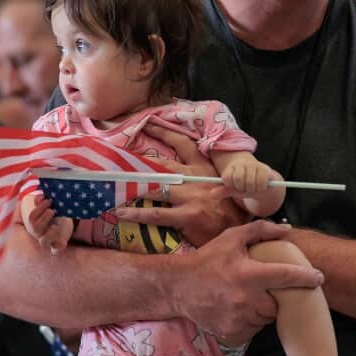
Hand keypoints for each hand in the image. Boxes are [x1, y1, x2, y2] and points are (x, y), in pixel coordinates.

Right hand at [23, 195, 73, 253]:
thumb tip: (40, 196)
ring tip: (56, 226)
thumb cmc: (53, 214)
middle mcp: (39, 233)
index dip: (39, 208)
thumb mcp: (48, 207)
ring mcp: (48, 241)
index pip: (32, 217)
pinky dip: (59, 246)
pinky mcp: (57, 246)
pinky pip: (56, 250)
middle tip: (52, 210)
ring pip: (44, 241)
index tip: (48, 200)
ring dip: (50, 233)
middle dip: (44, 217)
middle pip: (35, 228)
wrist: (62, 225)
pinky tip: (63, 242)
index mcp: (35, 223)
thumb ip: (42, 201)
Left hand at [118, 125, 246, 245]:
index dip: (164, 133)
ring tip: (114, 185)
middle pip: (163, 164)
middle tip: (120, 155)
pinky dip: (136, 214)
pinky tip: (121, 212)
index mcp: (205, 169)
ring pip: (156, 187)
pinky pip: (156, 214)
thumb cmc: (228, 209)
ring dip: (133, 187)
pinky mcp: (189, 216)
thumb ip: (199, 176)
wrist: (241, 231)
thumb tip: (176, 170)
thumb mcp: (219, 185)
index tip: (148, 124)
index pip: (184, 144)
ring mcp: (192, 197)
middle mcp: (198, 179)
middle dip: (140, 159)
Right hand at [169, 220, 323, 343]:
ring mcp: (238, 318)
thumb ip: (259, 230)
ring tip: (249, 298)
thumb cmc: (207, 260)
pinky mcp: (232, 331)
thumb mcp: (230, 239)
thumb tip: (287, 229)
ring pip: (266, 319)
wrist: (178, 286)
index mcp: (248, 273)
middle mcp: (245, 298)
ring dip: (263, 310)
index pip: (286, 276)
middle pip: (278, 303)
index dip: (306, 277)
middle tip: (264, 288)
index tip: (318, 278)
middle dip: (276, 297)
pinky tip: (239, 309)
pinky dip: (251, 321)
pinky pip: (253, 329)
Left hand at [222, 157, 277, 196]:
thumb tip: (212, 195)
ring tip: (252, 188)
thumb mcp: (234, 189)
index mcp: (232, 167)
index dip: (231, 186)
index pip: (227, 178)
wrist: (264, 181)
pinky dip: (259, 188)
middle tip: (245, 189)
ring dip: (251, 189)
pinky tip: (260, 186)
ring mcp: (253, 165)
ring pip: (249, 182)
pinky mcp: (264, 168)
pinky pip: (260, 182)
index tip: (235, 188)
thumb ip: (224, 191)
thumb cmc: (245, 186)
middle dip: (241, 189)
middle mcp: (242, 163)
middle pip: (238, 180)